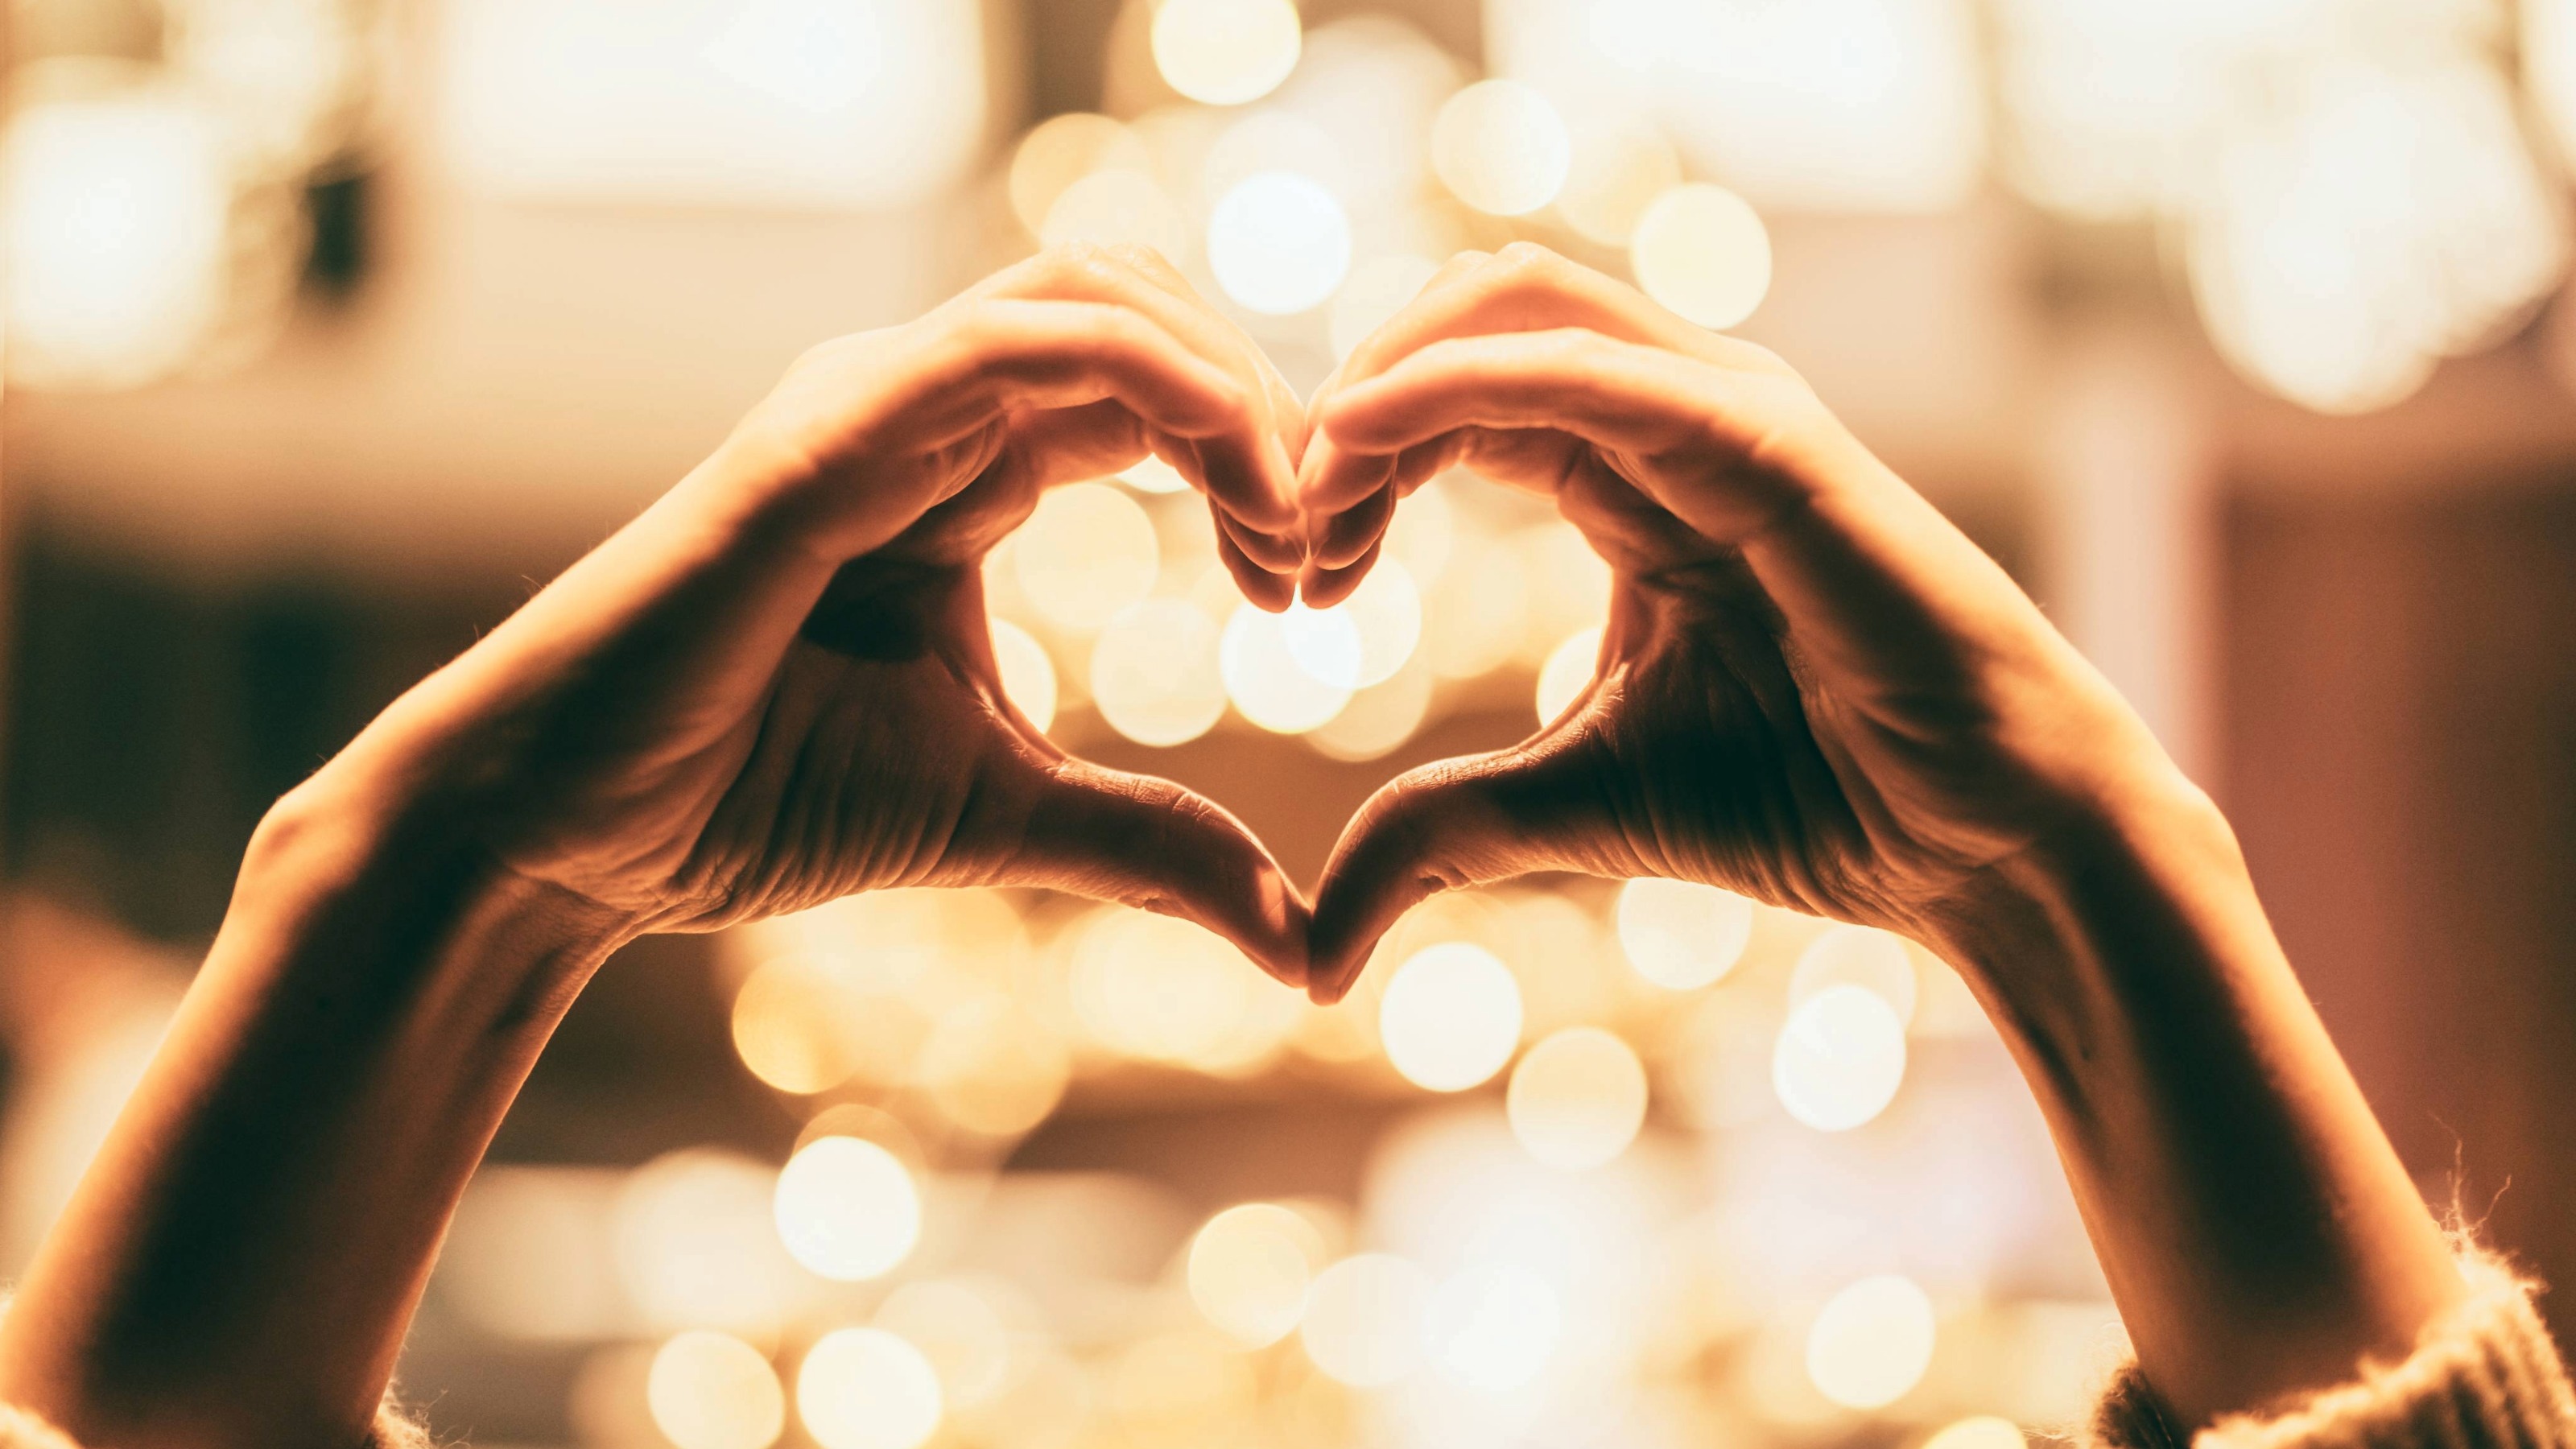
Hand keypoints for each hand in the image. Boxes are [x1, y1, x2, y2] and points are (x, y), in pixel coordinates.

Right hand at [308, 244, 1311, 977]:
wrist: (580, 837)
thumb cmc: (757, 802)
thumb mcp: (1007, 816)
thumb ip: (1149, 844)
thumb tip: (1293, 932)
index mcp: (964, 469)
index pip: (1149, 389)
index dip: (1262, 456)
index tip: (1319, 581)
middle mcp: (919, 407)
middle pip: (1143, 311)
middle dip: (1267, 403)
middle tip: (1329, 537)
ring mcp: (867, 402)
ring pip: (1096, 292)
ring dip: (1231, 383)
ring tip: (1292, 514)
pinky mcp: (824, 433)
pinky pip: (1016, 344)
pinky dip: (1160, 381)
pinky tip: (1236, 482)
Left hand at [1297, 244, 2178, 997]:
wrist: (1975, 843)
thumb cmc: (1807, 804)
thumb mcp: (1573, 807)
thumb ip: (1441, 832)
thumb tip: (1311, 945)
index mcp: (1628, 471)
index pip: (1454, 395)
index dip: (1347, 459)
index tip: (1286, 574)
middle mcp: (1675, 413)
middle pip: (1464, 316)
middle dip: (1347, 398)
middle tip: (1280, 524)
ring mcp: (1730, 412)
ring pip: (1517, 302)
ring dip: (1386, 376)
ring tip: (1309, 488)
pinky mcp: (1775, 444)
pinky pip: (1594, 372)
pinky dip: (1461, 386)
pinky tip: (1364, 445)